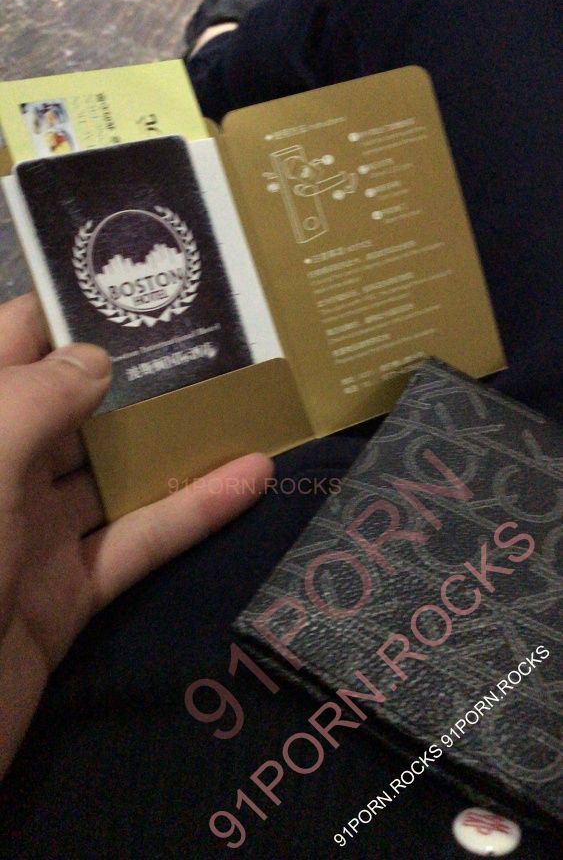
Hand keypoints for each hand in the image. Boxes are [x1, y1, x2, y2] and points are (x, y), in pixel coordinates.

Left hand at [0, 293, 272, 777]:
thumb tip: (97, 357)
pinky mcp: (67, 594)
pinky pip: (136, 542)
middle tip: (216, 334)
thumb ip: (35, 398)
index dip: (69, 311)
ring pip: (112, 474)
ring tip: (243, 396)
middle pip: (73, 407)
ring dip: (174, 442)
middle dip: (137, 373)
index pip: (12, 342)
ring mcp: (31, 534)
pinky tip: (250, 478)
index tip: (138, 283)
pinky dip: (191, 513)